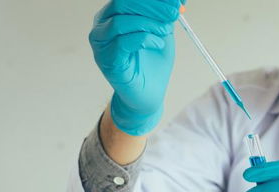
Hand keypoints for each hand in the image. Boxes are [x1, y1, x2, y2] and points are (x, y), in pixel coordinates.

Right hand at [89, 0, 183, 135]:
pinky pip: (123, 43)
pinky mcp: (107, 61)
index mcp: (113, 15)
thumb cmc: (153, 64)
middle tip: (174, 13)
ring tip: (165, 31)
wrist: (149, 95)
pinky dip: (144, 39)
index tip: (176, 2)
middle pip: (123, 3)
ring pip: (121, 21)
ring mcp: (102, 44)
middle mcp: (102, 26)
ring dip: (149, 23)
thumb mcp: (162, 33)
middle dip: (152, 6)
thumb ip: (164, 15)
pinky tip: (158, 44)